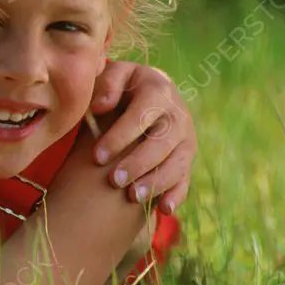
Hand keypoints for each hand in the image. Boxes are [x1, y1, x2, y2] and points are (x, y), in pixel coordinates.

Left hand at [89, 61, 196, 214]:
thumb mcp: (112, 75)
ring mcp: (186, 138)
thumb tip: (101, 106)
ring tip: (133, 196)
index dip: (120, 137)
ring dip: (156, 182)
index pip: (141, 116)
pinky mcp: (187, 157)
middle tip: (114, 181)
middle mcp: (178, 114)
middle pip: (162, 143)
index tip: (97, 156)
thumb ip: (107, 84)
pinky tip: (164, 209)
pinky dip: (177, 194)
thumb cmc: (120, 85)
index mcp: (158, 90)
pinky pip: (186, 178)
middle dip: (138, 164)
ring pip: (177, 163)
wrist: (145, 91)